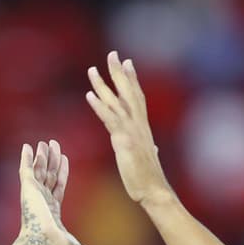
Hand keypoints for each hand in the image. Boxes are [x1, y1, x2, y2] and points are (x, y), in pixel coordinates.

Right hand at [19, 139, 96, 244]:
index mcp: (52, 210)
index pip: (58, 186)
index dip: (62, 172)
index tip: (65, 159)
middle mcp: (42, 200)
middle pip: (49, 174)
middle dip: (52, 160)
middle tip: (53, 144)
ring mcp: (34, 194)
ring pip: (39, 169)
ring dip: (42, 156)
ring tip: (44, 142)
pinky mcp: (27, 189)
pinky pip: (26, 169)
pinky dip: (26, 158)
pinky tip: (26, 146)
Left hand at [86, 52, 174, 206]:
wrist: (153, 190)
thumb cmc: (149, 178)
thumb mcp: (147, 158)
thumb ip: (148, 148)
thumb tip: (152, 147)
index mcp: (142, 127)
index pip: (137, 97)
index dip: (131, 79)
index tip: (126, 63)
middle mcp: (138, 124)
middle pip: (128, 92)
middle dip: (118, 72)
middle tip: (112, 54)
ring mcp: (131, 130)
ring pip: (116, 101)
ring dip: (103, 84)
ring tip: (92, 70)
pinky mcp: (124, 140)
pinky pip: (109, 119)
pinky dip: (99, 106)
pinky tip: (90, 95)